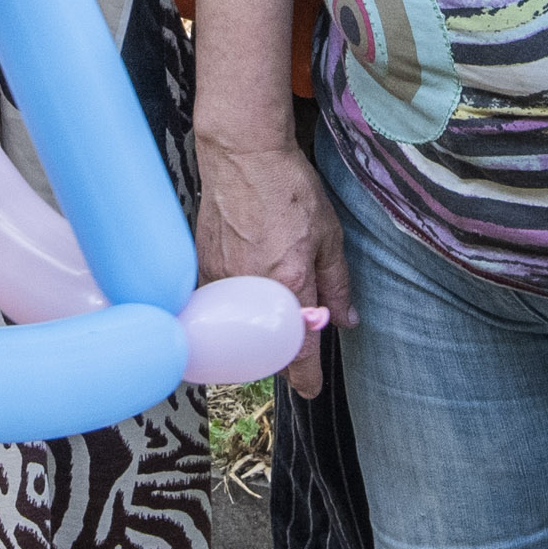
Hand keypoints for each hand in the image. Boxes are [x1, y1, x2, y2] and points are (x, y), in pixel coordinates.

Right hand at [192, 127, 348, 389]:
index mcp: (289, 285)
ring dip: (256, 329)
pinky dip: (235, 308)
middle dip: (282, 353)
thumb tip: (346, 322)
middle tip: (297, 341)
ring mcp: (220, 282)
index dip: (306, 377)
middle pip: (264, 346)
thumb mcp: (329, 237)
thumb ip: (338, 284)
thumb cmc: (289, 191)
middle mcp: (251, 290)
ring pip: (239, 328)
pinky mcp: (201, 270)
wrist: (242, 157)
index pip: (297, 351)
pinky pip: (219, 305)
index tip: (311, 390)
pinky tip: (247, 289)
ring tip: (271, 311)